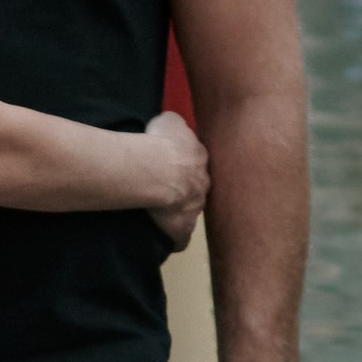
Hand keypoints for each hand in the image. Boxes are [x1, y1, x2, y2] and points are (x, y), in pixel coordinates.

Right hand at [141, 109, 209, 245]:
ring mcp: (195, 208)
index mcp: (199, 158)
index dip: (183, 163)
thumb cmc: (162, 142)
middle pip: (197, 186)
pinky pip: (181, 238)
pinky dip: (176, 239)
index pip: (196, 161)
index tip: (172, 164)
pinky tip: (168, 241)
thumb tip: (173, 127)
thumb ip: (175, 125)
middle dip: (186, 187)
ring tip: (162, 210)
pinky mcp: (183, 228)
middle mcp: (203, 183)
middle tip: (167, 186)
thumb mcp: (170, 120)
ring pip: (191, 210)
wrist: (159, 170)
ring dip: (180, 210)